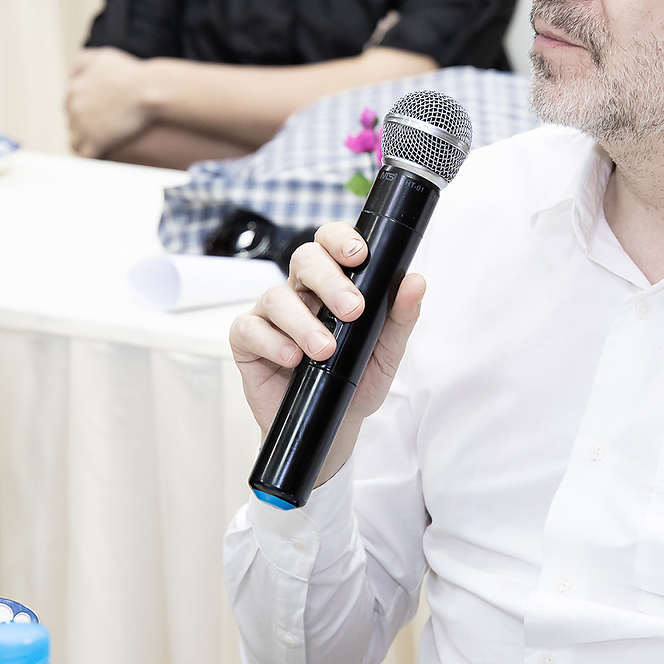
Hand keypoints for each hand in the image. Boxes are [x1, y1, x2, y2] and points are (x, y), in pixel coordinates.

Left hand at [66, 47, 156, 155]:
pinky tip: (103, 154)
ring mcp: (83, 127)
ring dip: (85, 142)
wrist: (149, 90)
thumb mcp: (103, 56)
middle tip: (101, 129)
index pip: (70, 104)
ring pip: (76, 141)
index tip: (98, 113)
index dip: (84, 109)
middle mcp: (74, 108)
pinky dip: (93, 156)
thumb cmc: (132, 73)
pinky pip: (87, 156)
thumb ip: (83, 61)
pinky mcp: (96, 143)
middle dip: (83, 126)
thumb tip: (72, 74)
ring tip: (101, 143)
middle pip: (72, 123)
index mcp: (74, 89)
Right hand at [230, 224, 427, 471]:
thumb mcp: (386, 352)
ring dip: (303, 322)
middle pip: (304, 259)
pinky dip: (272, 342)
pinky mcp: (247, 341)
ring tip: (324, 350)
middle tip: (351, 309)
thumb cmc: (356, 380)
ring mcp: (270, 315)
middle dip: (329, 280)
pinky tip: (292, 358)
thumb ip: (400, 317)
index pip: (330, 243)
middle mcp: (299, 291)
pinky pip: (249, 329)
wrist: (333, 425)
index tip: (359, 255)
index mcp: (332, 283)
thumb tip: (416, 282)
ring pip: (277, 297)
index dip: (340, 239)